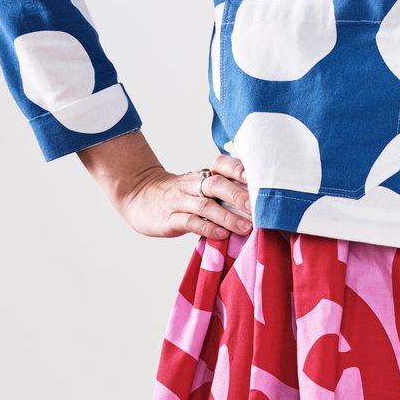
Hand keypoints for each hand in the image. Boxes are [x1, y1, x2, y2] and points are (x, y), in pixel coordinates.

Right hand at [79, 130, 251, 240]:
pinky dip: (207, 228)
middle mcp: (191, 184)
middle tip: (258, 209)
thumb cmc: (180, 197)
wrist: (138, 197)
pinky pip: (189, 222)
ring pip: (205, 205)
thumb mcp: (200, 187)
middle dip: (239, 196)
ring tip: (246, 227)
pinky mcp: (168, 218)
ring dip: (228, 216)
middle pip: (216, 184)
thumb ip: (225, 190)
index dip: (239, 169)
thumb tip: (261, 200)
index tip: (260, 179)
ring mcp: (179, 201)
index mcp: (202, 175)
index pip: (222, 165)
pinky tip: (221, 235)